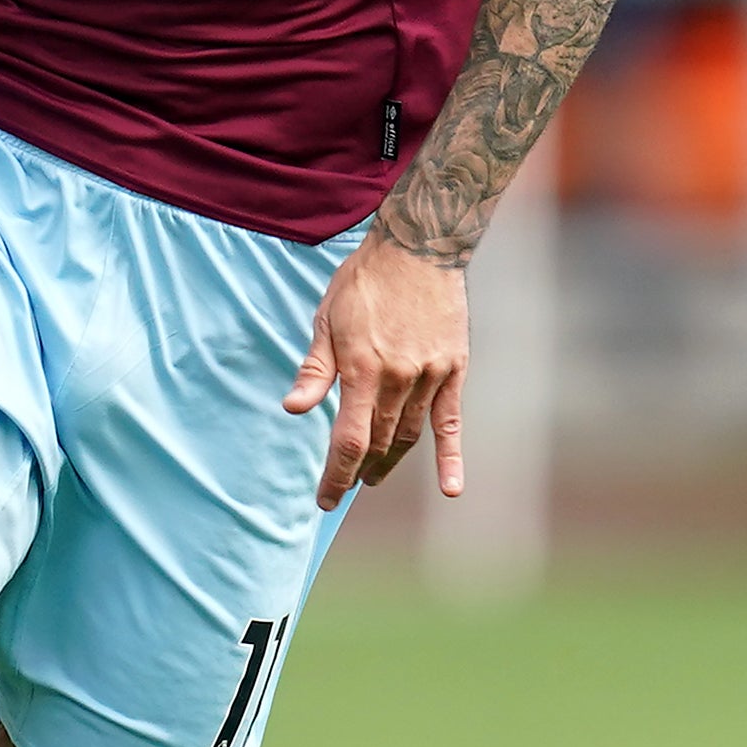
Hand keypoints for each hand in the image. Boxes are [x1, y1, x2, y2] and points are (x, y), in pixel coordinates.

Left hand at [282, 232, 464, 509]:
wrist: (418, 248)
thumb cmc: (364, 281)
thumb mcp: (327, 319)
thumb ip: (315, 369)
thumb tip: (294, 409)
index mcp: (361, 368)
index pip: (348, 440)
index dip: (336, 475)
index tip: (326, 498)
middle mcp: (398, 378)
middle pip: (379, 443)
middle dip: (359, 470)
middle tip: (347, 485)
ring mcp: (429, 375)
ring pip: (410, 435)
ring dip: (391, 462)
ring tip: (375, 477)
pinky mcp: (453, 369)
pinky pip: (451, 421)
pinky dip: (450, 456)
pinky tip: (451, 487)